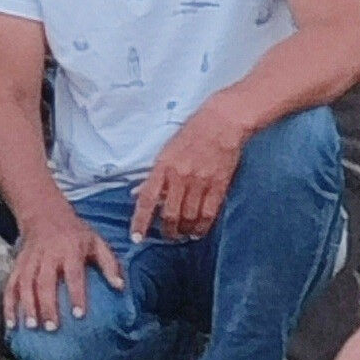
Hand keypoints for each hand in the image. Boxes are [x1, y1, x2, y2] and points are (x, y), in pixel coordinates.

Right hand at [2, 208, 123, 331]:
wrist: (44, 213)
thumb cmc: (75, 233)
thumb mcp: (96, 241)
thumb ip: (109, 263)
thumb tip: (120, 287)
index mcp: (69, 249)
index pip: (73, 274)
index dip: (76, 294)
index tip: (79, 315)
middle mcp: (47, 255)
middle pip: (45, 281)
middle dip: (47, 305)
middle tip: (51, 327)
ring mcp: (30, 260)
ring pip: (25, 284)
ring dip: (27, 306)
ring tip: (31, 327)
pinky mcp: (18, 264)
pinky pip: (11, 285)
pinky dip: (9, 304)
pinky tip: (11, 324)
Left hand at [131, 104, 248, 242]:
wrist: (222, 122)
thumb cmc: (191, 133)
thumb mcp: (166, 151)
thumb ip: (153, 175)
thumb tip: (137, 193)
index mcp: (163, 166)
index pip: (147, 199)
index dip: (140, 221)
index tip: (137, 237)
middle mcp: (180, 177)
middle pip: (170, 214)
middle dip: (167, 231)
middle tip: (168, 235)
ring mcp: (200, 182)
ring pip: (188, 217)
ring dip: (184, 231)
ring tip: (183, 234)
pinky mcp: (218, 185)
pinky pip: (208, 213)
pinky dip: (202, 226)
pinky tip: (198, 230)